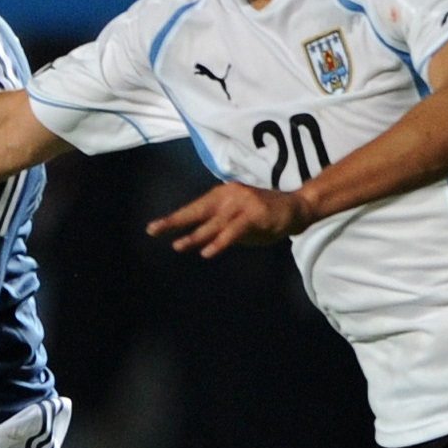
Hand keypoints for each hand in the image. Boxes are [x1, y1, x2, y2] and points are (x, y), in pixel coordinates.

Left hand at [145, 183, 311, 257]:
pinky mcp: (255, 214)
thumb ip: (216, 228)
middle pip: (197, 210)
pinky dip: (220, 242)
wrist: (295, 208)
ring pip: (214, 222)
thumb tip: (193, 239)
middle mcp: (229, 195)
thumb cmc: (263, 216)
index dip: (173, 219)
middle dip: (175, 221)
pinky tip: (207, 251)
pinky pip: (233, 231)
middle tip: (153, 230)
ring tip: (178, 245)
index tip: (152, 229)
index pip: (193, 208)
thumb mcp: (235, 221)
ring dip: (195, 236)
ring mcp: (242, 203)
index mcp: (221, 195)